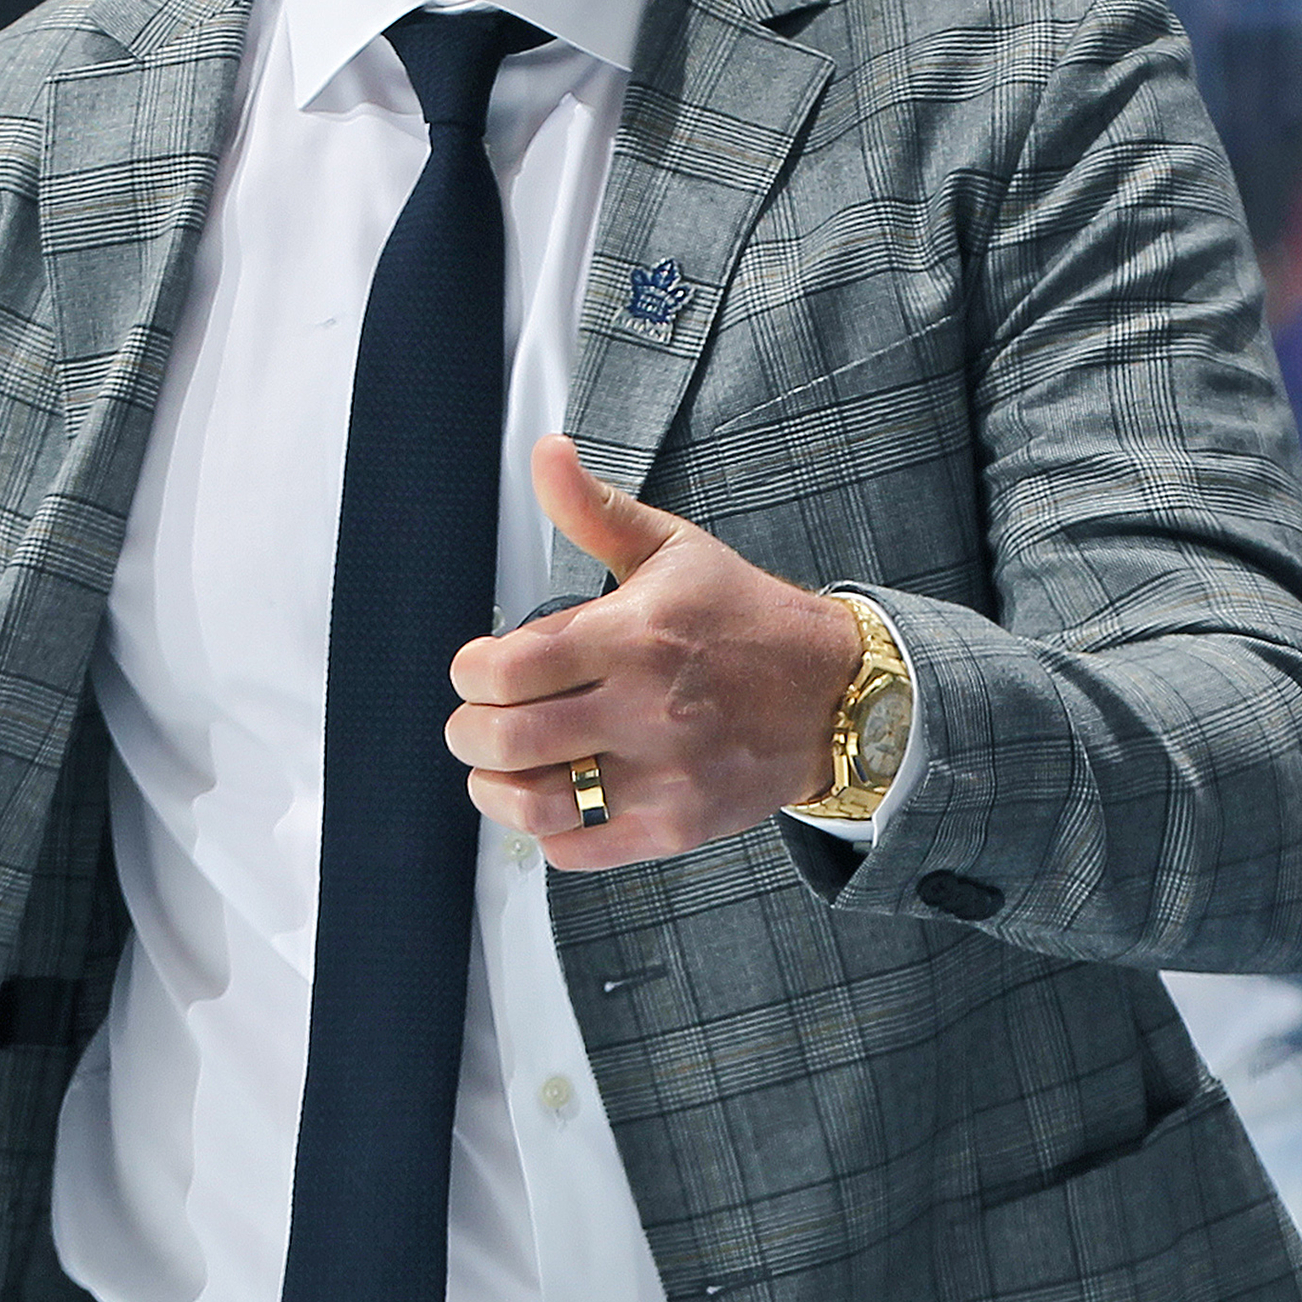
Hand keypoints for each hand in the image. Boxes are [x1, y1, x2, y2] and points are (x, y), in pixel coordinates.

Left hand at [446, 435, 867, 870]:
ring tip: (500, 770)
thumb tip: (546, 452)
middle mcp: (646, 709)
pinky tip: (559, 799)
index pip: (507, 670)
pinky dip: (550, 831)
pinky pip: (577, 849)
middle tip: (476, 722)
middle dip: (468, 733)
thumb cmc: (742, 618)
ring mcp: (663, 775)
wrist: (833, 694)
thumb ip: (595, 509)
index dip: (470, 673)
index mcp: (634, 635)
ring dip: (495, 790)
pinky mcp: (676, 827)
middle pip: (505, 742)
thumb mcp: (673, 550)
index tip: (477, 670)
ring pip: (534, 805)